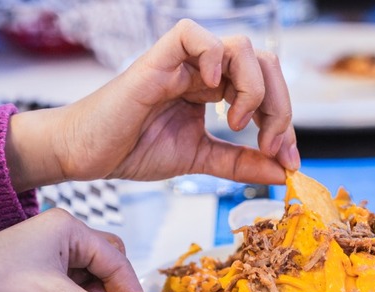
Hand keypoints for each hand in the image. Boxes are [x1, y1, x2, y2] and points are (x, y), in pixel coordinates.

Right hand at [6, 19, 296, 192]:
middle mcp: (205, 70)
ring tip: (234, 122)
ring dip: (253, 88)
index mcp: (217, 90)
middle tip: (270, 143)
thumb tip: (283, 172)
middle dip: (280, 106)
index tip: (287, 160)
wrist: (87, 155)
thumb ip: (241, 163)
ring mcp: (183, 62)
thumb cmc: (134, 149)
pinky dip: (214, 57)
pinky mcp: (158, 59)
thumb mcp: (201, 159)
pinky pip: (194, 35)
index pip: (269, 89)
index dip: (285, 123)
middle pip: (265, 64)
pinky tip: (213, 91)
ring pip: (241, 47)